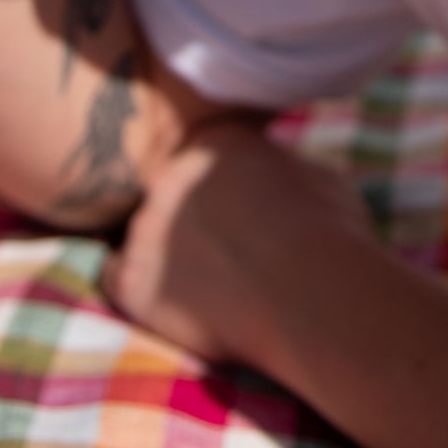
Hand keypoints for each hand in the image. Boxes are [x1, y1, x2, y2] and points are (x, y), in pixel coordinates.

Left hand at [100, 114, 375, 375]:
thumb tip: (283, 176)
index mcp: (214, 142)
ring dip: (165, 258)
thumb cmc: (332, 235)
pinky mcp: (134, 279)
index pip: (198, 165)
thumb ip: (281, 170)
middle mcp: (169, 174)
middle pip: (165, 198)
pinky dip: (139, 293)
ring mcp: (146, 226)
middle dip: (187, 224)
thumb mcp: (317, 177)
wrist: (315, 295)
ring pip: (142, 239)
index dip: (217, 198)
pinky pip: (116, 280)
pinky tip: (174, 306)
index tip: (238, 224)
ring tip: (209, 290)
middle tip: (222, 257)